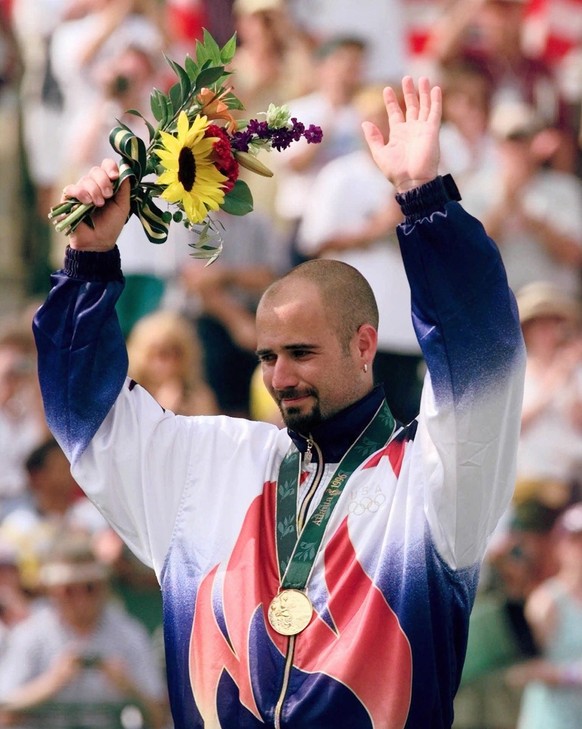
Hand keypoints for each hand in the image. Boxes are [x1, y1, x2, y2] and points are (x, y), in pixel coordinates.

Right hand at [63, 159, 130, 251]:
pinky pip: (71, 188)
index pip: (106, 165)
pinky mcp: (68, 199)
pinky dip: (80, 193)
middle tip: (108, 196)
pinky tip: (87, 203)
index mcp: (106, 184)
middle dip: (103, 182)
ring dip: (94, 191)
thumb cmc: (111, 224)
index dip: (110, 167)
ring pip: (85, 179)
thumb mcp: (123, 206)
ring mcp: (80, 191)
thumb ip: (124, 188)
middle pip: (95, 170)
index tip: (115, 177)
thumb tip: (126, 169)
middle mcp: (93, 184)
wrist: (99, 241)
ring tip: (98, 205)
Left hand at [362, 76, 440, 192]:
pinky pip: (435, 112)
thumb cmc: (395, 170)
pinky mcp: (432, 131)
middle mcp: (411, 130)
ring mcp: (422, 129)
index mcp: (398, 134)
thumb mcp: (379, 153)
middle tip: (407, 78)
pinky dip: (435, 100)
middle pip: (411, 106)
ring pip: (424, 106)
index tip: (387, 89)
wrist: (412, 181)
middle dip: (409, 92)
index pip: (395, 113)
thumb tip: (365, 123)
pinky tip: (435, 88)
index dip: (391, 101)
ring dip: (423, 93)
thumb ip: (373, 137)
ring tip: (422, 78)